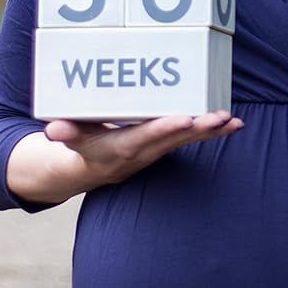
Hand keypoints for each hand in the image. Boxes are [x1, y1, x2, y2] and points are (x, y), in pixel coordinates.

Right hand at [5, 111, 243, 204]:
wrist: (92, 169)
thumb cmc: (82, 145)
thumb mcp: (71, 139)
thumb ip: (67, 132)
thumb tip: (53, 129)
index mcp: (122, 146)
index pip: (146, 136)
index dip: (165, 129)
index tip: (184, 119)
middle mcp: (144, 150)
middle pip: (175, 139)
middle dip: (198, 128)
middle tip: (220, 118)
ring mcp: (158, 150)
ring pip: (188, 139)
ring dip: (211, 131)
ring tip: (233, 121)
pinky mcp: (166, 146)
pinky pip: (192, 138)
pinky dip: (213, 131)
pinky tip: (234, 124)